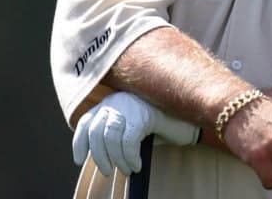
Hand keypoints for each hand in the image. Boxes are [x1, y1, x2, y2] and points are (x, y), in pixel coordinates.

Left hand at [73, 92, 199, 175]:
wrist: (191, 121)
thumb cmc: (162, 127)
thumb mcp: (133, 128)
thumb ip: (116, 135)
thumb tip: (99, 157)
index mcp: (112, 101)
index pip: (87, 121)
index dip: (79, 142)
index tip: (80, 161)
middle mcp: (118, 100)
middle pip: (96, 131)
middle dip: (99, 157)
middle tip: (108, 171)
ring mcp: (132, 105)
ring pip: (110, 137)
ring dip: (116, 159)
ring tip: (126, 169)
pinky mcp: (145, 114)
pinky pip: (129, 141)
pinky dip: (130, 157)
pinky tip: (137, 165)